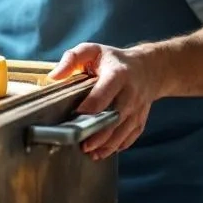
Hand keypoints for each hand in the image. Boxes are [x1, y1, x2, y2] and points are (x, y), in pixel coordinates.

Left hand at [48, 43, 165, 160]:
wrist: (148, 69)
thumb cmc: (113, 59)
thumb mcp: (92, 50)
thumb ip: (71, 59)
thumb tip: (54, 76)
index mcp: (118, 74)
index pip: (104, 93)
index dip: (90, 107)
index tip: (75, 115)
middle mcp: (131, 93)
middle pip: (115, 117)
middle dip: (99, 133)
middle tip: (82, 143)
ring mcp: (138, 108)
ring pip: (124, 130)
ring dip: (107, 144)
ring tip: (89, 151)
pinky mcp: (141, 119)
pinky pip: (131, 136)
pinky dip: (117, 146)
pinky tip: (103, 152)